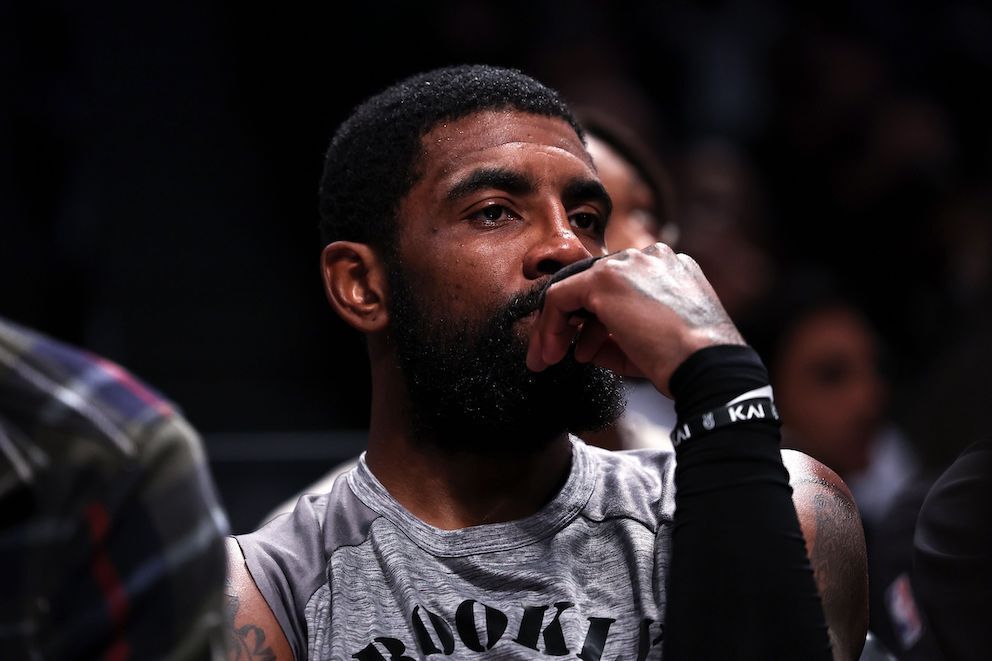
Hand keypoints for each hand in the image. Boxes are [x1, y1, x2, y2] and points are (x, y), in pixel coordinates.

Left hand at [526, 243, 744, 395]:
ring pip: (574, 290)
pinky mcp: (604, 280)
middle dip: (572, 323)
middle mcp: (648, 257)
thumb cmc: (685, 361)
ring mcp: (626, 264)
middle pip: (594, 286)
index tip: (582, 349)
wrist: (706, 366)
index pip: (618, 286)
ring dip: (558, 329)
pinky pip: (560, 297)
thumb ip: (616, 335)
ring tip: (552, 360)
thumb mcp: (651, 342)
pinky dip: (550, 326)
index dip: (595, 320)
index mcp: (668, 268)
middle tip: (553, 354)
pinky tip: (550, 352)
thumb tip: (582, 345)